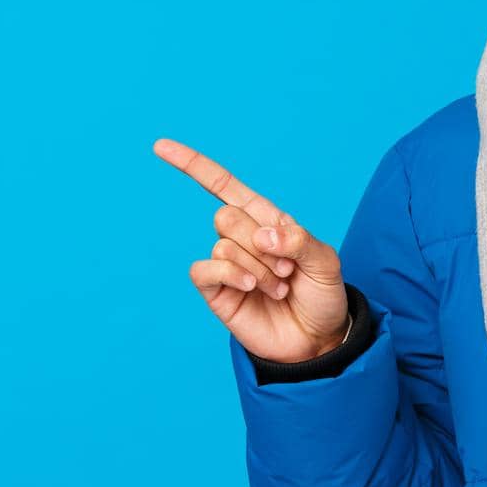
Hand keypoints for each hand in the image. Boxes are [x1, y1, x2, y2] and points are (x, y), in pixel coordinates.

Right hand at [154, 137, 348, 363]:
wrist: (319, 339)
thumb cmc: (323, 296)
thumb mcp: (326, 262)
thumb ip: (299, 240)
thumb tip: (261, 233)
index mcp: (268, 220)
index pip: (225, 187)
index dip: (194, 166)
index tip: (160, 147)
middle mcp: (244, 239)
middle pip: (226, 216)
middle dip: (263, 244)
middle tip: (288, 270)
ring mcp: (228, 265)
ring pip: (223, 244)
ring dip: (259, 268)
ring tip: (280, 287)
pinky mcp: (217, 291)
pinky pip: (205, 269)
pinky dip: (231, 275)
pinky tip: (252, 288)